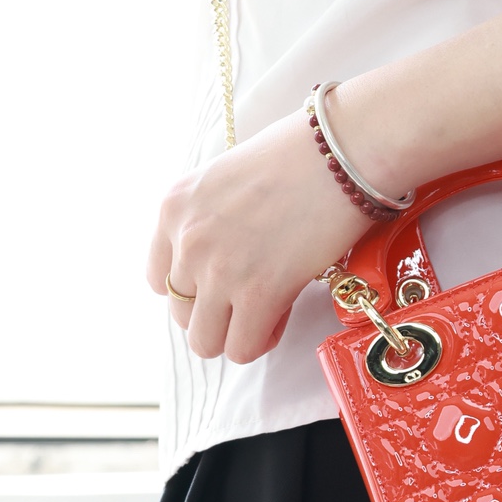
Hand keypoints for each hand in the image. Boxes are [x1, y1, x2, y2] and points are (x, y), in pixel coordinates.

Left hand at [150, 111, 373, 362]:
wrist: (342, 152)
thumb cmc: (301, 154)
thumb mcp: (230, 177)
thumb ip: (214, 218)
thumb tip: (228, 254)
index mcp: (175, 207)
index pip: (159, 277)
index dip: (196, 287)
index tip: (225, 280)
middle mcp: (187, 240)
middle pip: (181, 313)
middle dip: (217, 311)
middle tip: (253, 295)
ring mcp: (218, 270)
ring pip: (205, 341)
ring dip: (235, 332)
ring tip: (268, 309)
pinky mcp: (257, 293)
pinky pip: (242, 348)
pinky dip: (262, 339)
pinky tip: (284, 310)